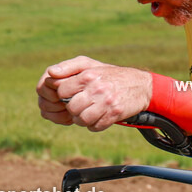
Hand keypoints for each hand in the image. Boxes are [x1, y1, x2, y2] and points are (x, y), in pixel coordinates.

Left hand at [36, 56, 152, 130]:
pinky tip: (100, 116)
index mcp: (88, 75)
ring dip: (82, 119)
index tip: (72, 94)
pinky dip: (94, 124)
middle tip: (81, 104)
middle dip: (73, 108)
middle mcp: (97, 88)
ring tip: (89, 112)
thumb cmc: (110, 75)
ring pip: (81, 120)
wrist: (141, 86)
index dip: (64, 95)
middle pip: (70, 107)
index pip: (62, 90)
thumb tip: (50, 72)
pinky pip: (94, 127)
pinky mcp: (114, 114)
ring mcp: (106, 102)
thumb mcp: (90, 65)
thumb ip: (69, 67)